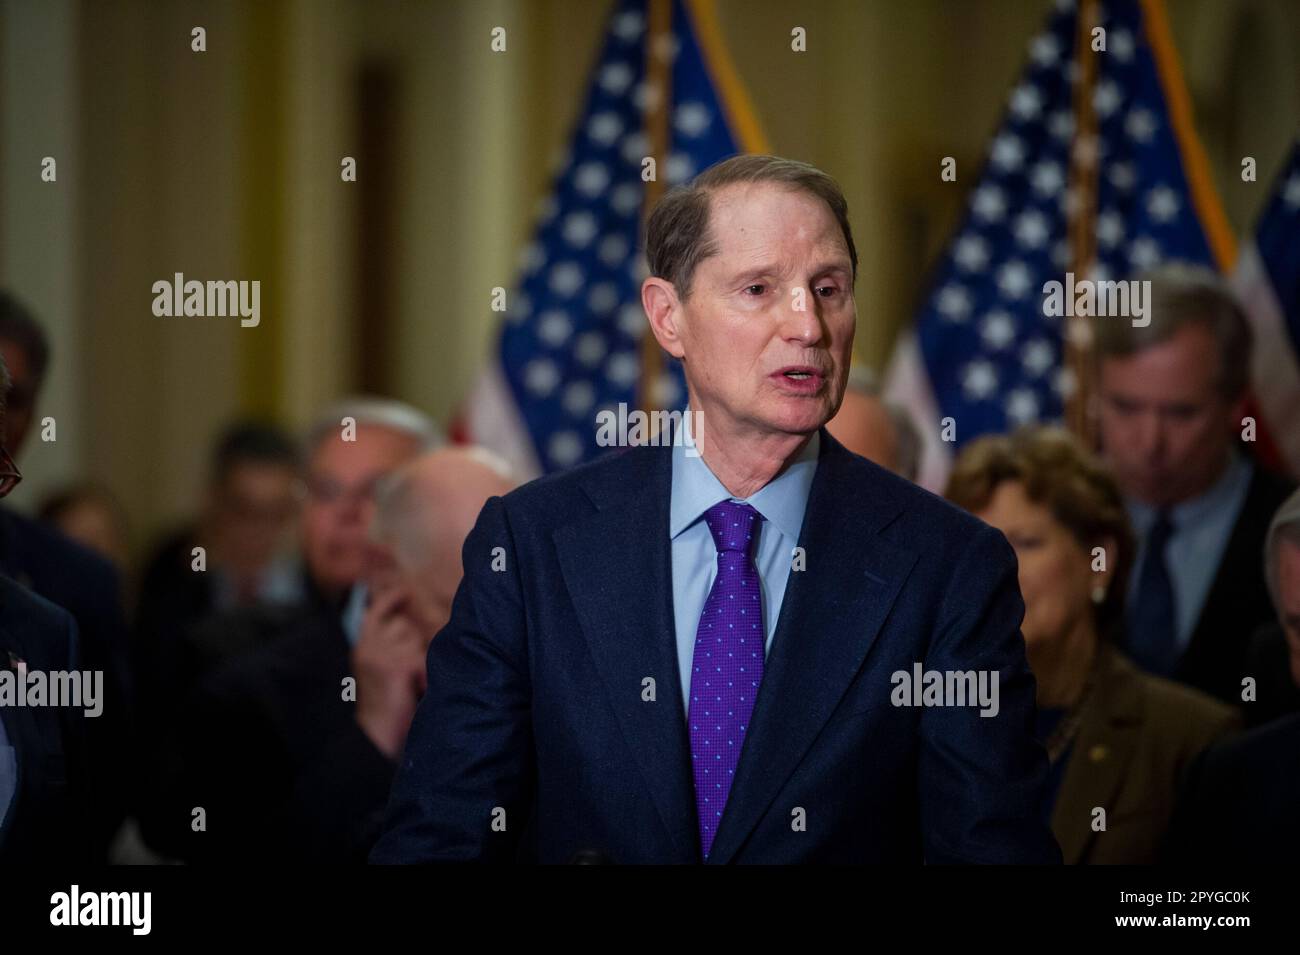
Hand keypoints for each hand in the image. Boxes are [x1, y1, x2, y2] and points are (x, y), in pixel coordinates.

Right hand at [351, 584, 430, 757]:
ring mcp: (380, 654)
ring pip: (417, 642)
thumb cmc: (387, 703)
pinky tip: (417, 688)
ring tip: (411, 683)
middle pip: (405, 627)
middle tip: (408, 672)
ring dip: (421, 660)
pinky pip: (424, 659)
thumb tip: (412, 622)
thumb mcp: (384, 666)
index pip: (375, 612)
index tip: (402, 591)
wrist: (377, 734)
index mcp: (363, 646)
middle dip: (414, 644)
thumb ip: (393, 644)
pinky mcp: (395, 666)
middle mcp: (368, 646)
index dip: (389, 599)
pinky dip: (426, 675)